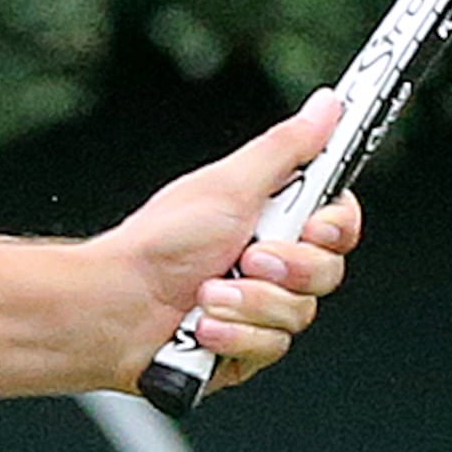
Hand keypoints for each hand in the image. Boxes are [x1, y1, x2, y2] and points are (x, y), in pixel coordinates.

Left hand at [98, 91, 363, 392]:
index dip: (334, 227)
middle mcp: (272, 264)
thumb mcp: (229, 186)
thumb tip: (328, 105)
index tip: (314, 226)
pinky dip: (233, 334)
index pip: (337, 222)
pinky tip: (201, 326)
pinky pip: (270, 347)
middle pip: (327, 271)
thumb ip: (287, 148)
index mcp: (273, 218)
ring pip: (299, 313)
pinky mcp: (245, 346)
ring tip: (206, 293)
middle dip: (286, 268)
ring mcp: (260, 308)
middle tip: (248, 258)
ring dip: (249, 302)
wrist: (114, 307)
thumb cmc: (159, 243)